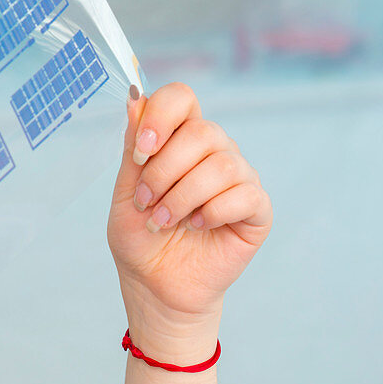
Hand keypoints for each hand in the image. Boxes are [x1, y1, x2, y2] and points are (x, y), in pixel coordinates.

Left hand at [107, 83, 272, 323]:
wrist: (155, 285)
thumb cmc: (140, 239)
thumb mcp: (125, 191)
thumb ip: (133, 149)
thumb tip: (136, 98)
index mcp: (179, 140)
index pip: (181, 98)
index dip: (161, 117)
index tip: (140, 153)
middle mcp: (214, 152)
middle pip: (202, 132)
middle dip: (164, 171)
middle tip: (146, 203)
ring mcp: (239, 178)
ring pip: (221, 164)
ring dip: (183, 197)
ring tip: (163, 222)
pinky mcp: (257, 210)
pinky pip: (245, 194)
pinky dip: (212, 211)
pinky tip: (196, 226)